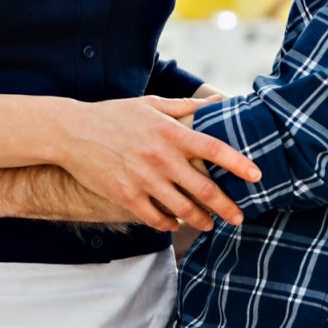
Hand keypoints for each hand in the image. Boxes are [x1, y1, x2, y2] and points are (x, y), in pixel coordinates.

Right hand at [60, 97, 262, 232]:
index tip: (256, 175)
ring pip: (183, 210)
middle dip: (227, 207)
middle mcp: (160, 157)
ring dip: (202, 220)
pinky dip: (170, 225)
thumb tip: (216, 103)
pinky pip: (156, 219)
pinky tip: (175, 223)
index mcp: (169, 132)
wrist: (71, 132)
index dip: (238, 163)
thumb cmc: (113, 115)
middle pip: (204, 189)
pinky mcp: (126, 196)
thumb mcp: (148, 104)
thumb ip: (183, 107)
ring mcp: (142, 179)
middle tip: (239, 217)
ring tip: (210, 224)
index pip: (213, 148)